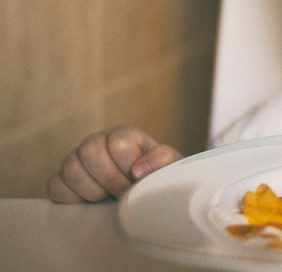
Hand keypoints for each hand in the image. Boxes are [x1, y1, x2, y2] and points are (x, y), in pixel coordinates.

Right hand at [48, 126, 181, 202]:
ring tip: (106, 199)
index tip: (136, 183)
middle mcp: (97, 143)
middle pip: (90, 153)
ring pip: (70, 168)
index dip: (128, 168)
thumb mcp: (167, 167)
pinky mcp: (62, 179)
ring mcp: (76, 160)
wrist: (141, 197)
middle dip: (109, 180)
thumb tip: (137, 171)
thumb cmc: (156, 179)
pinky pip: (56, 186)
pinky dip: (71, 198)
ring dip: (91, 190)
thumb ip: (161, 160)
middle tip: (121, 194)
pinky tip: (89, 204)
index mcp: (124, 135)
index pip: (119, 144)